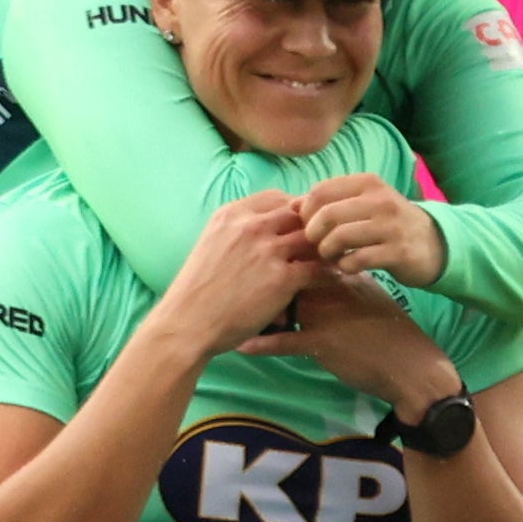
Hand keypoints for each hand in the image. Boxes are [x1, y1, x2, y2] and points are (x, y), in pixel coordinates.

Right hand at [146, 192, 321, 363]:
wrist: (187, 324)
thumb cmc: (197, 290)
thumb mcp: (210, 244)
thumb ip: (237, 230)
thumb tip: (263, 223)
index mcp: (231, 215)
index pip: (276, 197)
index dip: (293, 210)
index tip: (300, 224)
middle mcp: (250, 226)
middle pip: (299, 213)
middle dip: (313, 226)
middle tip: (325, 240)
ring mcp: (267, 251)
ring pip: (313, 237)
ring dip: (326, 246)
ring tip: (335, 257)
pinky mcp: (281, 278)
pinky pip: (319, 268)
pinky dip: (329, 272)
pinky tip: (334, 278)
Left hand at [254, 268, 465, 422]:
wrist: (408, 363)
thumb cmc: (388, 328)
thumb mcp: (366, 292)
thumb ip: (340, 279)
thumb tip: (316, 272)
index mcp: (340, 271)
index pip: (299, 256)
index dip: (278, 262)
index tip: (260, 269)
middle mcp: (330, 286)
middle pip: (283, 277)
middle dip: (261, 286)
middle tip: (248, 299)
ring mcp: (325, 313)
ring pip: (279, 308)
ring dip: (258, 315)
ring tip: (239, 321)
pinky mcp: (321, 341)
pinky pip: (284, 342)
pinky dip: (262, 345)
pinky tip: (243, 346)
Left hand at [297, 171, 448, 288]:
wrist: (434, 244)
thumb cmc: (389, 223)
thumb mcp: (364, 203)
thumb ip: (330, 201)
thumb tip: (292, 205)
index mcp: (368, 183)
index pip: (320, 192)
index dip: (306, 212)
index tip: (310, 226)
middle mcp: (380, 200)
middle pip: (326, 215)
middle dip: (314, 235)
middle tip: (318, 245)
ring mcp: (391, 226)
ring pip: (339, 237)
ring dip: (327, 252)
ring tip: (332, 256)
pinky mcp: (398, 252)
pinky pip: (357, 260)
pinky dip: (345, 266)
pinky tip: (348, 266)